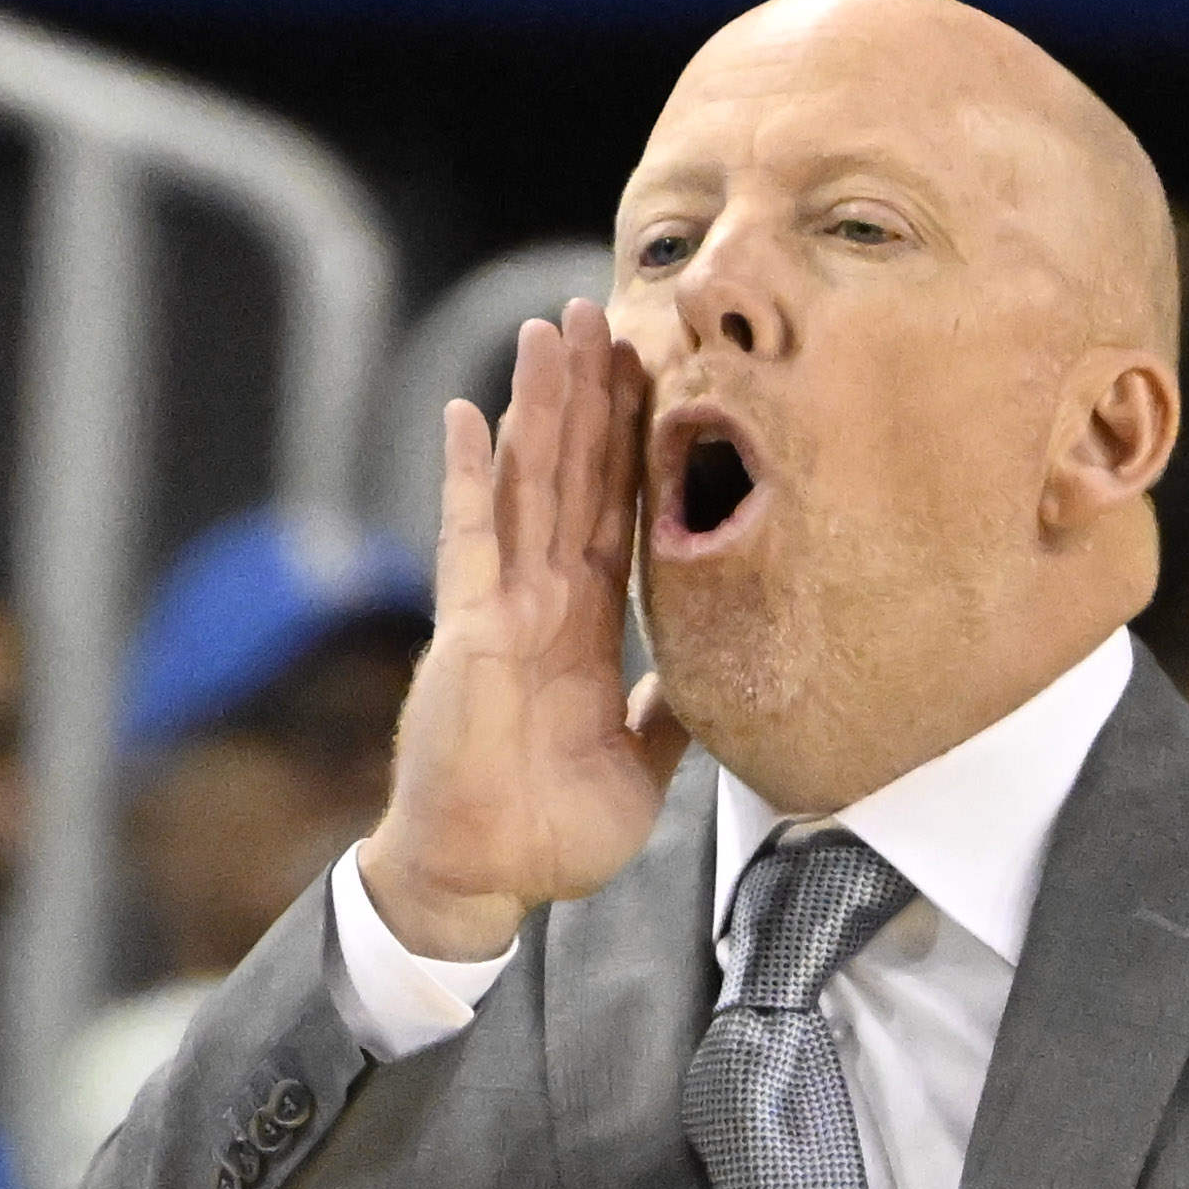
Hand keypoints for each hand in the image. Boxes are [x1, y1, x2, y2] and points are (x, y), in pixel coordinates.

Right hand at [357, 300, 683, 958]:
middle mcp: (546, 604)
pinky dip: (467, 477)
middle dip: (589, 395)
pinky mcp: (468, 630)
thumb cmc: (550, 833)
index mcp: (588, 631)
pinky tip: (468, 413)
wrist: (487, 878)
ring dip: (538, 408)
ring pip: (527, 486)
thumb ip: (671, 711)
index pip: (620, 513)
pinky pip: (468, 541)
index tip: (653, 370)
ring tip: (548, 330)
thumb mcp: (641, 765)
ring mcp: (503, 610)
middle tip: (600, 310)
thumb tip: (722, 676)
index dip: (635, 441)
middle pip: (574, 476)